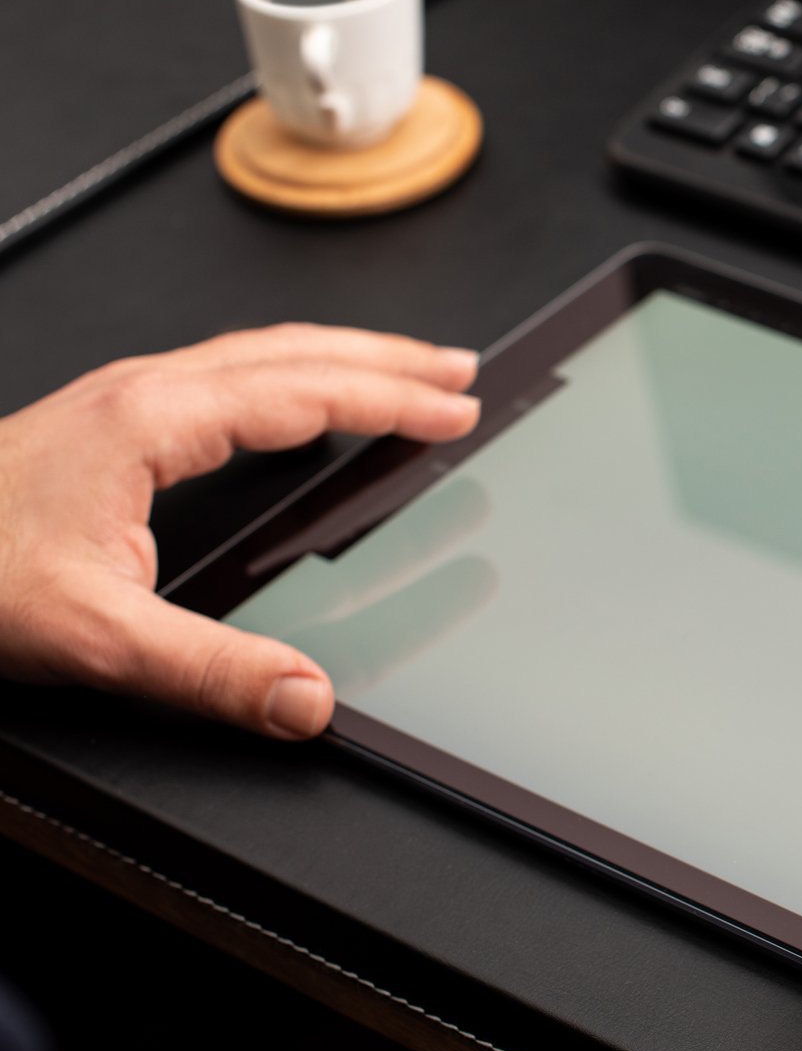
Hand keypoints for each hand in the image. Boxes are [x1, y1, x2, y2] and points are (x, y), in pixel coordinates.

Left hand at [0, 325, 481, 738]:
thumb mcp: (92, 637)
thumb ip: (210, 673)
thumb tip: (308, 700)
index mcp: (155, 420)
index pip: (306, 390)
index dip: (391, 397)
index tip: (457, 406)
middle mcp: (143, 393)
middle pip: (294, 350)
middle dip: (388, 356)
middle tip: (460, 367)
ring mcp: (122, 400)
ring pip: (259, 354)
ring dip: (343, 357)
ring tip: (405, 372)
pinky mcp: (105, 421)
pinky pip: (227, 376)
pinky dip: (292, 377)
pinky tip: (298, 407)